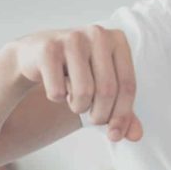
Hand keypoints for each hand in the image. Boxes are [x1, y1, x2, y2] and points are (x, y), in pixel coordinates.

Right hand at [13, 26, 142, 141]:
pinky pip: (57, 91)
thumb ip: (121, 110)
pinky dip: (56, 98)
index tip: (115, 134)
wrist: (34, 55)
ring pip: (84, 92)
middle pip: (107, 90)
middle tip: (92, 118)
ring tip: (73, 99)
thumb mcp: (102, 86)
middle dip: (100, 115)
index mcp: (118, 40)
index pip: (128, 85)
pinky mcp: (48, 49)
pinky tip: (55, 85)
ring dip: (78, 107)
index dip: (123, 115)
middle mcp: (97, 34)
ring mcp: (72, 38)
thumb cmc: (75, 70)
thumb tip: (135, 135)